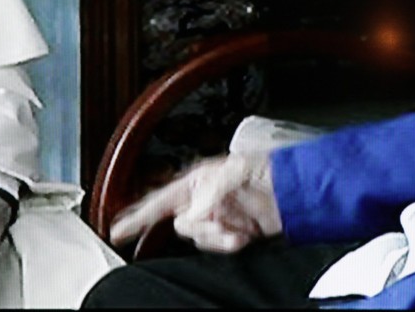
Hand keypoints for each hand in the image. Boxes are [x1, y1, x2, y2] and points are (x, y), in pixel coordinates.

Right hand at [109, 153, 282, 252]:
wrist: (296, 189)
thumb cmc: (268, 168)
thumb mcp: (234, 171)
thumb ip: (209, 191)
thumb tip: (193, 212)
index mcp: (196, 180)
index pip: (158, 201)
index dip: (136, 216)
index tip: (118, 230)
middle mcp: (203, 199)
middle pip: (181, 224)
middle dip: (199, 228)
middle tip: (217, 224)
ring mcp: (219, 216)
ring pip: (199, 238)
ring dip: (217, 237)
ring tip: (237, 230)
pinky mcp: (234, 231)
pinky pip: (219, 245)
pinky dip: (229, 243)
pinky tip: (242, 235)